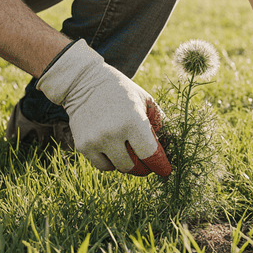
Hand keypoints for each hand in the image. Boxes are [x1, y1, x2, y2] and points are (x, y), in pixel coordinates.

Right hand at [36, 40, 170, 176]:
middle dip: (142, 166)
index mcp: (133, 121)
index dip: (159, 164)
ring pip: (117, 168)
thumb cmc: (119, 90)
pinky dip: (109, 161)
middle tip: (145, 163)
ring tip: (126, 151)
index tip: (165, 169)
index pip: (150, 155)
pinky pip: (101, 165)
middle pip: (133, 167)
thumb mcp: (144, 99)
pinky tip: (111, 149)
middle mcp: (113, 133)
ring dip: (124, 163)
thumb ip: (159, 120)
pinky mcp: (82, 146)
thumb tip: (170, 142)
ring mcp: (96, 141)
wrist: (82, 82)